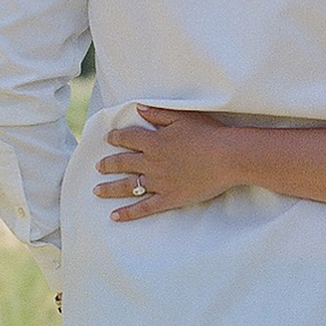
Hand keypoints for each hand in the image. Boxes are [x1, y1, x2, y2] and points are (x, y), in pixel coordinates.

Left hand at [92, 105, 240, 219]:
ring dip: (110, 188)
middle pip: (123, 163)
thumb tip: (139, 108)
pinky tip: (115, 216)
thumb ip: (158, 114)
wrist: (228, 157)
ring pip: (128, 186)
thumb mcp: (182, 117)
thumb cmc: (209, 134)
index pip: (128, 138)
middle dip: (108, 164)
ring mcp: (159, 182)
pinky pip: (144, 208)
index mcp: (154, 142)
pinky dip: (128, 213)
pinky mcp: (169, 199)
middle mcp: (152, 163)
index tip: (108, 139)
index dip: (116, 138)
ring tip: (96, 191)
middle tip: (98, 166)